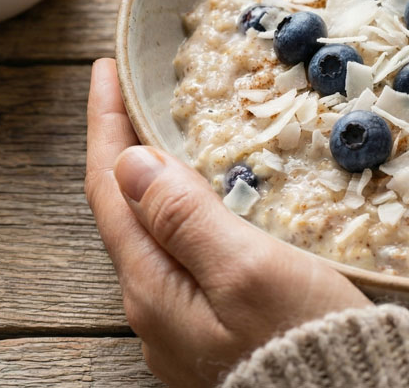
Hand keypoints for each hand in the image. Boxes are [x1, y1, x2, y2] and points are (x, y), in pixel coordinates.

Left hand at [85, 59, 371, 386]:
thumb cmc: (304, 338)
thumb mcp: (247, 269)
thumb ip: (184, 216)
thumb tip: (132, 160)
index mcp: (154, 288)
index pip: (111, 189)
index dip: (106, 125)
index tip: (105, 71)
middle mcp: (156, 309)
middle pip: (125, 212)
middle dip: (124, 149)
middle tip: (134, 95)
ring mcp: (184, 325)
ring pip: (156, 236)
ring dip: (155, 182)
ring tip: (169, 137)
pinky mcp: (217, 332)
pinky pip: (185, 259)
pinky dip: (186, 214)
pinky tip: (209, 203)